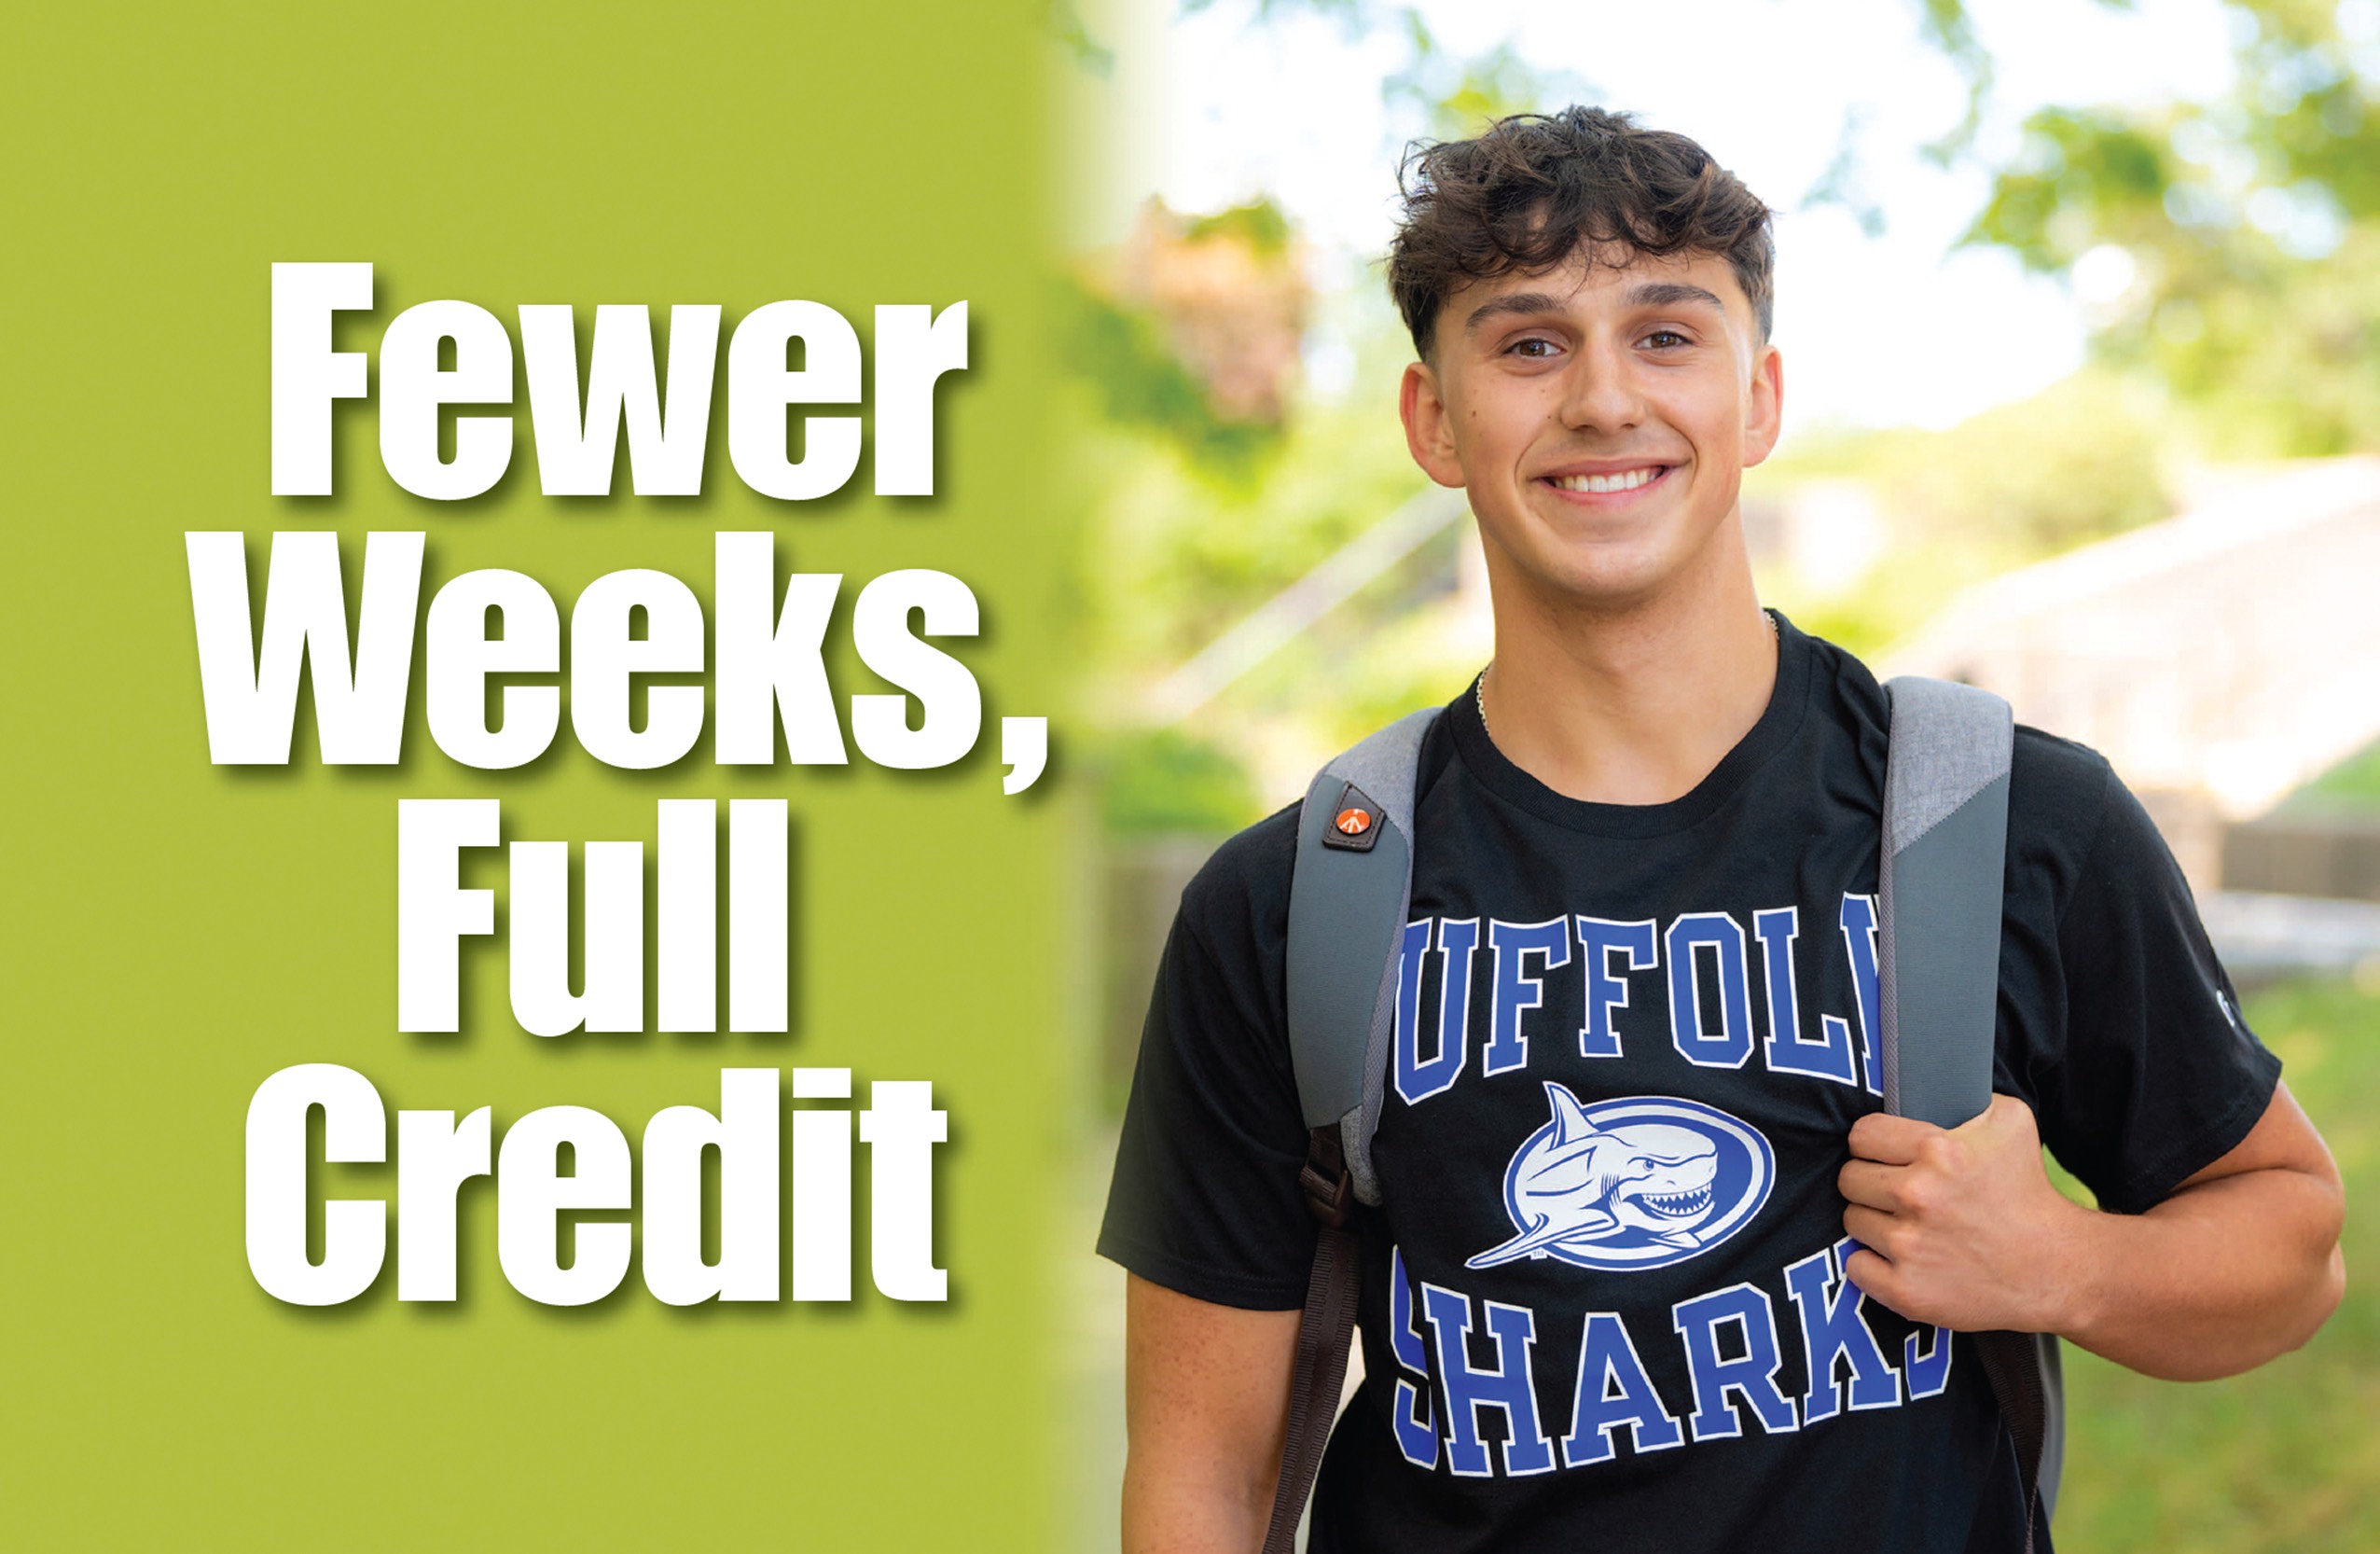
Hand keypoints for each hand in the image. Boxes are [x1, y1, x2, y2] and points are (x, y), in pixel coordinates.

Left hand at [1838, 1093, 2089, 1334]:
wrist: (2056, 1269)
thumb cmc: (2027, 1193)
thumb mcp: (2010, 1122)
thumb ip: (1962, 1096)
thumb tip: (1924, 1082)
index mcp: (1938, 1151)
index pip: (1861, 1136)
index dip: (1873, 1145)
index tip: (1888, 1156)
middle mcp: (1918, 1197)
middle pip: (1848, 1178)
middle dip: (1871, 1183)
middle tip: (1901, 1194)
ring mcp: (1909, 1247)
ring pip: (1852, 1221)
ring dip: (1874, 1223)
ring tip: (1910, 1226)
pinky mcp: (1907, 1291)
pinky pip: (1856, 1267)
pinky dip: (1873, 1265)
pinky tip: (1903, 1258)